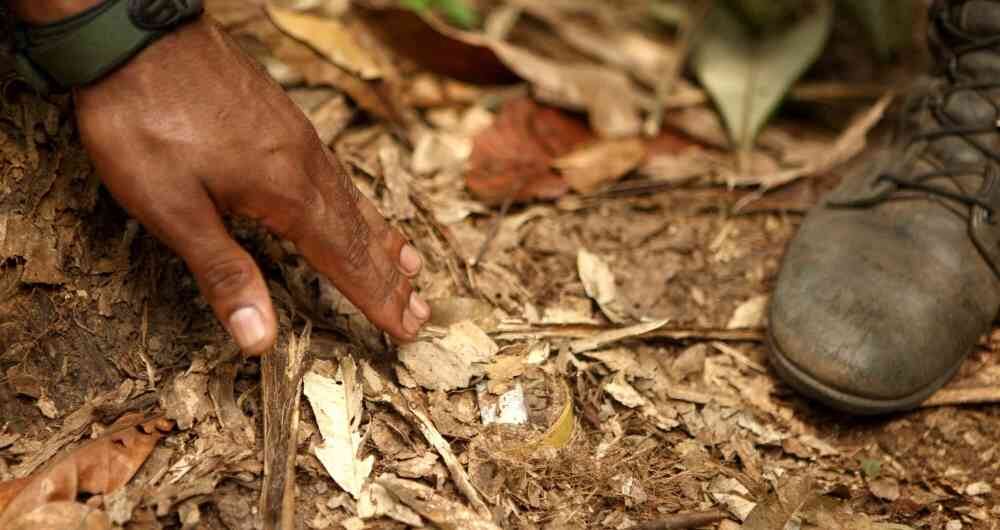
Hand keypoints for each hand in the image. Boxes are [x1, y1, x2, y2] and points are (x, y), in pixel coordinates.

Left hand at [71, 18, 429, 353]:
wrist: (133, 34)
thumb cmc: (145, 121)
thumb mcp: (172, 209)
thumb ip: (223, 273)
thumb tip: (260, 340)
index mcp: (287, 194)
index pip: (346, 261)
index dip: (377, 299)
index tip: (409, 329)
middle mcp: (306, 167)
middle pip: (360, 234)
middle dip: (391, 278)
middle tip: (422, 311)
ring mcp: (298, 139)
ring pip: (353, 201)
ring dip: (382, 241)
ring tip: (409, 264)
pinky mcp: (283, 121)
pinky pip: (337, 175)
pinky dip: (359, 204)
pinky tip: (355, 206)